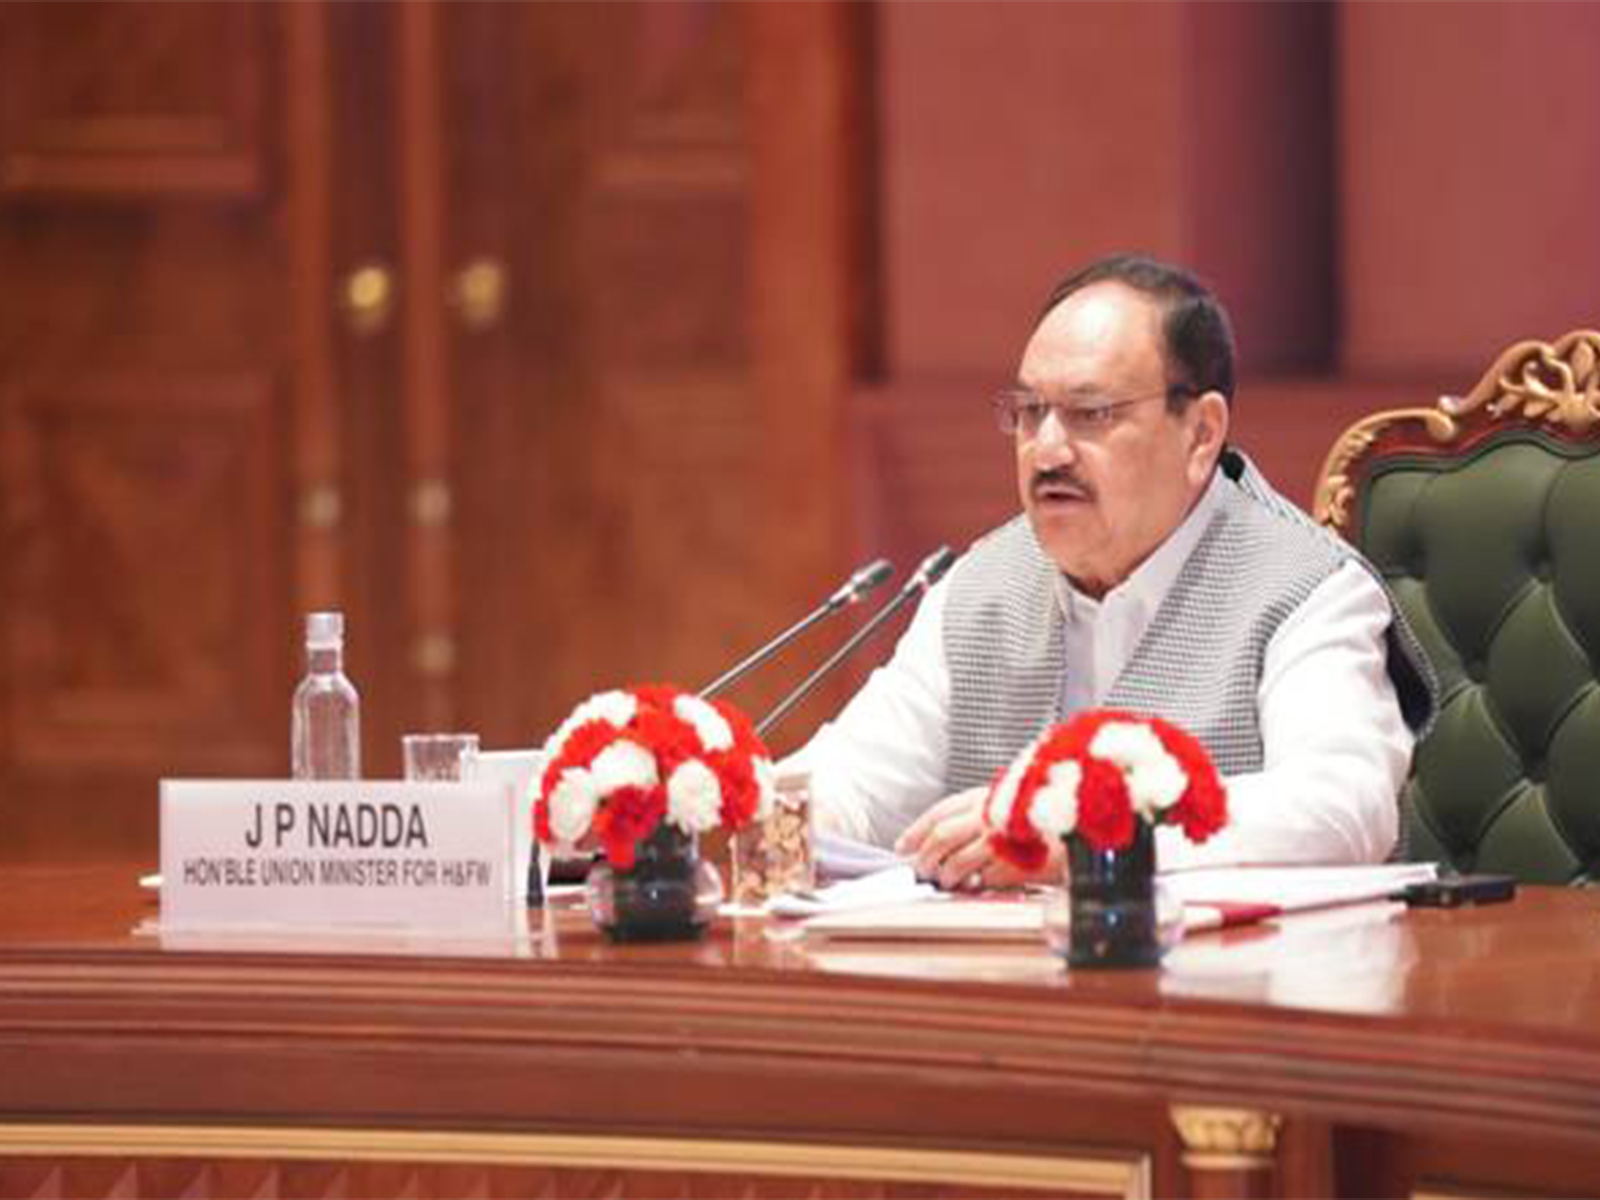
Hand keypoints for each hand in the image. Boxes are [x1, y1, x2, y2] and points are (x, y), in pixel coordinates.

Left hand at [895, 788, 1063, 890]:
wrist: (1083, 828)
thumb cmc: (1044, 818)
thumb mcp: (1009, 802)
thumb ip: (978, 812)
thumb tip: (938, 838)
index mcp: (986, 795)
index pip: (939, 812)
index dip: (916, 830)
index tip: (903, 846)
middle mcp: (990, 815)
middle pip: (941, 837)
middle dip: (925, 857)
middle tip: (921, 870)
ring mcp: (1001, 839)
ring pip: (956, 862)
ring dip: (946, 876)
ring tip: (946, 881)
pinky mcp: (1015, 863)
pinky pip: (983, 879)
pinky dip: (974, 885)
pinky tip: (974, 886)